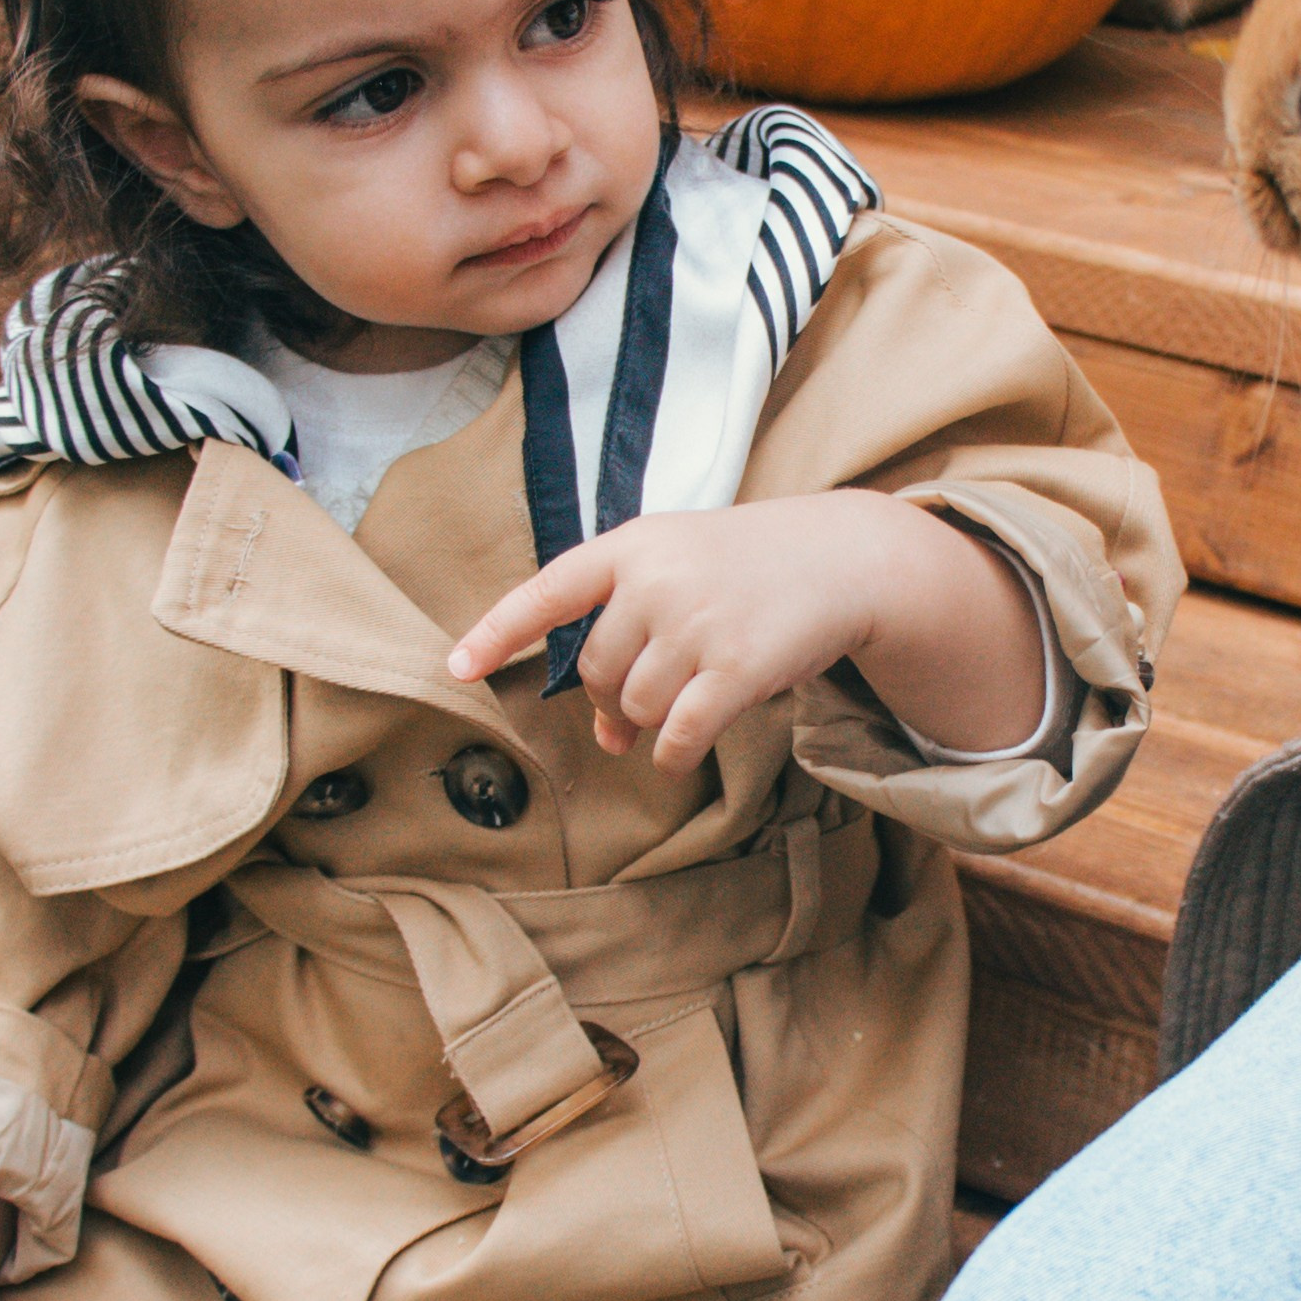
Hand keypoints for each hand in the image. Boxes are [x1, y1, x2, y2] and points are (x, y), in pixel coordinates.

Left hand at [449, 491, 1048, 771]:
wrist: (844, 558)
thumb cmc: (750, 568)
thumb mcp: (681, 564)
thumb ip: (631, 631)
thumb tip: (607, 736)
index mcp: (633, 545)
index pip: (549, 592)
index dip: (498, 632)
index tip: (456, 668)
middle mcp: (658, 580)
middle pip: (595, 671)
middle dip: (611, 700)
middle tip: (639, 704)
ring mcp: (698, 623)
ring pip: (634, 707)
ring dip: (648, 725)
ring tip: (682, 705)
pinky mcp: (737, 668)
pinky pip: (678, 735)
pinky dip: (672, 756)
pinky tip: (682, 753)